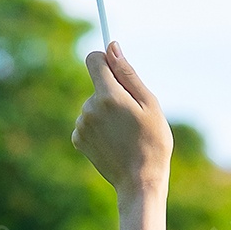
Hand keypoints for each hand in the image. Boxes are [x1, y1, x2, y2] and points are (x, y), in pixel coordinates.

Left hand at [72, 42, 173, 200]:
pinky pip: (88, 121)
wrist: (140, 182)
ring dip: (106, 112)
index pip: (94, 60)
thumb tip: (112, 47)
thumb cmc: (152, 141)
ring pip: (94, 104)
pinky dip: (99, 127)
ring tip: (125, 132)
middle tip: (132, 116)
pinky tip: (113, 141)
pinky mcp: (78, 140)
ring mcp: (81, 125)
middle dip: (113, 92)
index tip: (116, 68)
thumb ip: (128, 74)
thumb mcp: (149, 103)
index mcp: (108, 95)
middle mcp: (89, 108)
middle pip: (98, 85)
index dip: (106, 60)